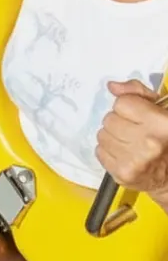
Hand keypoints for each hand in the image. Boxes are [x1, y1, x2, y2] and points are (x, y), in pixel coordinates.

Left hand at [96, 81, 167, 204]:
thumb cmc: (164, 139)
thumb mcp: (159, 110)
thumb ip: (137, 93)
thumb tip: (112, 86)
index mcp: (161, 123)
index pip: (121, 103)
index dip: (128, 107)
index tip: (139, 116)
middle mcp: (149, 142)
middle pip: (109, 119)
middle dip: (119, 122)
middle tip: (134, 131)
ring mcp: (135, 160)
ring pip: (102, 135)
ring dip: (112, 137)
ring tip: (129, 143)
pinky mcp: (122, 173)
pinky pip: (99, 152)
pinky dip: (109, 152)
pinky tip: (124, 154)